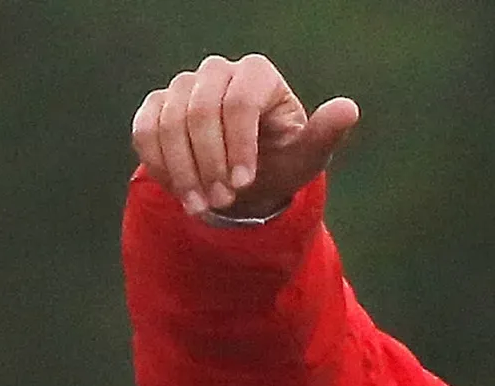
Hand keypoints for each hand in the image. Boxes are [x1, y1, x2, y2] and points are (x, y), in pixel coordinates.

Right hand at [132, 53, 360, 221]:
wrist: (244, 177)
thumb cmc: (280, 161)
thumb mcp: (305, 157)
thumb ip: (324, 134)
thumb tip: (349, 108)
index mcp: (257, 74)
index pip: (239, 102)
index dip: (238, 146)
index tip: (244, 184)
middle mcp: (217, 71)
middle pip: (200, 110)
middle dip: (210, 162)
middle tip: (222, 201)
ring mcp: (183, 86)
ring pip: (169, 122)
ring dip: (184, 171)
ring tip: (202, 206)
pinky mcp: (156, 106)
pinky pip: (145, 132)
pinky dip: (160, 166)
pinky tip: (181, 193)